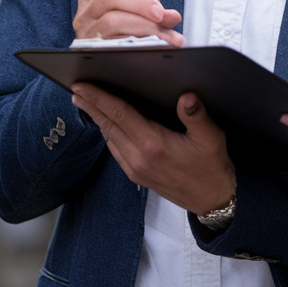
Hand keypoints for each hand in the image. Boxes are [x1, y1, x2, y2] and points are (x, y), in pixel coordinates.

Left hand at [71, 85, 234, 214]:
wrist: (211, 200)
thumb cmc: (211, 168)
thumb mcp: (211, 138)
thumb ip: (197, 115)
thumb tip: (187, 96)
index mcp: (154, 144)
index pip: (120, 114)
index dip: (99, 98)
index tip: (82, 86)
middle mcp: (139, 157)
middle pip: (108, 124)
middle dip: (91, 105)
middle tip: (76, 89)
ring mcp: (135, 168)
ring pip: (109, 137)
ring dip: (97, 118)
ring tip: (87, 102)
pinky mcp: (136, 175)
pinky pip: (115, 150)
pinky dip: (108, 133)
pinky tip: (107, 125)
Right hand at [73, 0, 182, 45]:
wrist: (113, 68)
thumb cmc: (129, 32)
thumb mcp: (136, 13)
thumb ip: (151, 8)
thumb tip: (172, 16)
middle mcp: (85, 15)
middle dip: (141, 2)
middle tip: (162, 14)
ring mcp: (88, 35)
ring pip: (113, 21)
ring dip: (147, 26)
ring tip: (170, 36)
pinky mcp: (94, 54)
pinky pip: (117, 45)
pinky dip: (143, 43)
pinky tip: (161, 47)